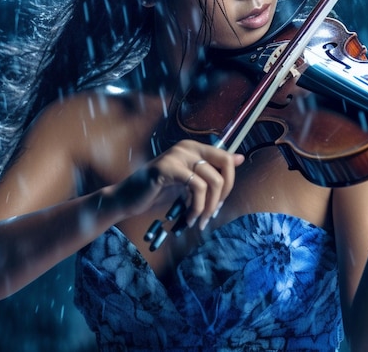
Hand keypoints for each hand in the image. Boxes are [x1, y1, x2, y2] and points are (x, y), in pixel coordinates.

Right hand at [110, 140, 243, 229]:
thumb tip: (240, 157)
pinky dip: (196, 207)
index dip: (230, 183)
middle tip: (211, 214)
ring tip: (197, 221)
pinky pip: (196, 187)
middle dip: (223, 194)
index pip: (227, 158)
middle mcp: (187, 147)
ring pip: (212, 179)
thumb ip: (212, 170)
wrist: (128, 199)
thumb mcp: (190, 182)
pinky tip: (188, 218)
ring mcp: (177, 155)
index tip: (218, 204)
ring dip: (208, 207)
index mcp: (194, 147)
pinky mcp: (167, 168)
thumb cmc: (158, 192)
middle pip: (225, 165)